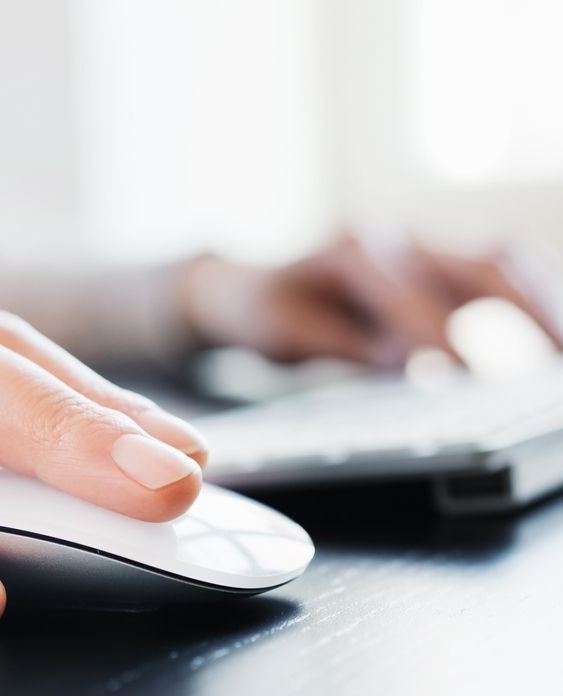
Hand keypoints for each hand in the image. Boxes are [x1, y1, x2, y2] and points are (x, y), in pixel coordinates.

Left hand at [178, 232, 562, 365]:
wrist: (251, 286)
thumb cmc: (269, 311)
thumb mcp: (285, 335)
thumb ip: (345, 344)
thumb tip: (413, 359)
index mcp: (350, 251)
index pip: (409, 291)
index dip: (440, 330)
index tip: (467, 371)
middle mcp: (396, 234)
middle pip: (480, 262)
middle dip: (524, 311)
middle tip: (548, 366)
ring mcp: (424, 240)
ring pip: (504, 260)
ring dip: (544, 304)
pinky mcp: (442, 257)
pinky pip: (503, 268)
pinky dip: (535, 298)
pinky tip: (552, 336)